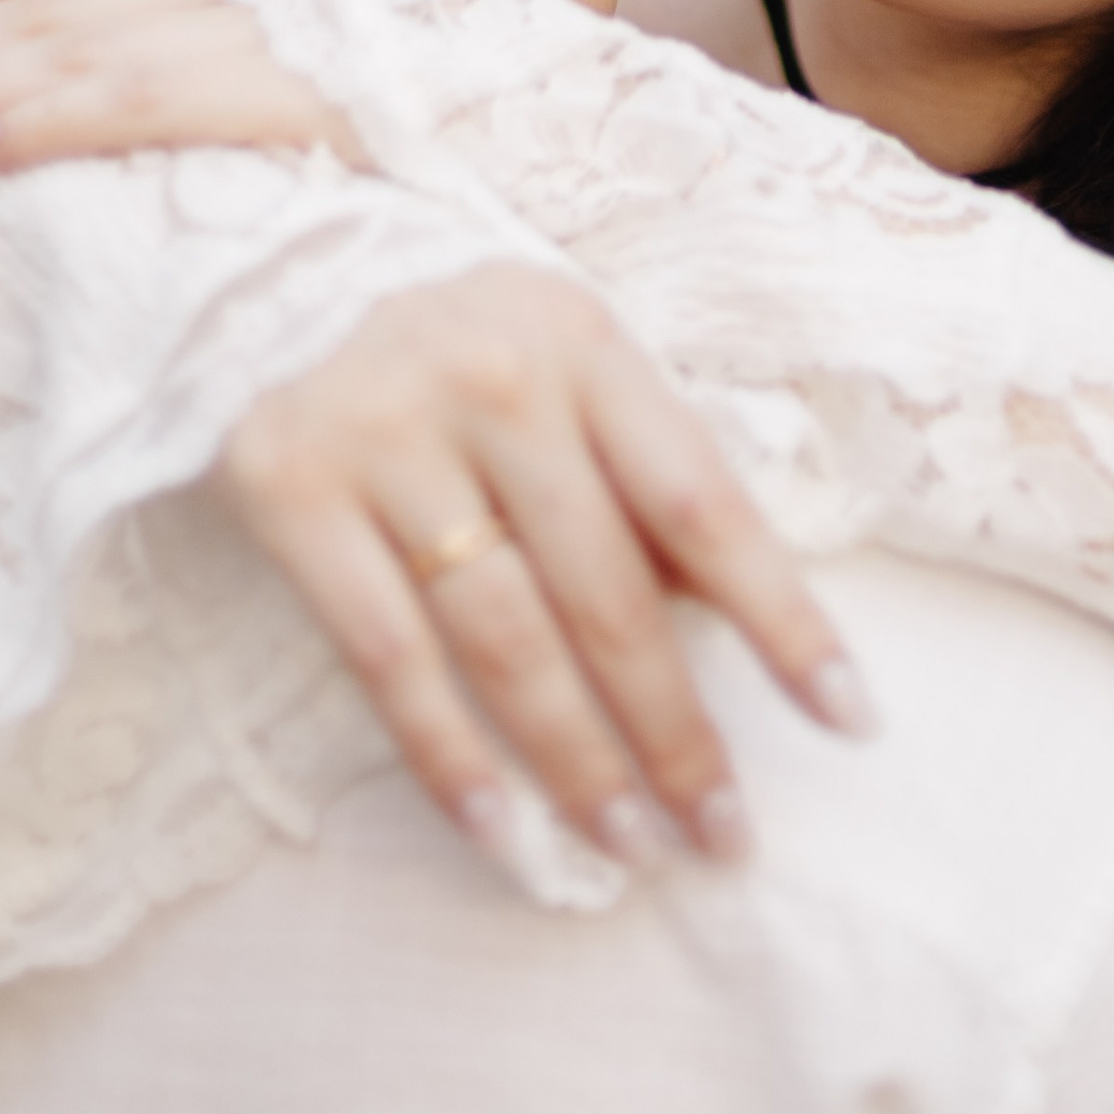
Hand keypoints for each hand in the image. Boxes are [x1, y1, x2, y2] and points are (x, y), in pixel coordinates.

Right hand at [219, 265, 871, 866]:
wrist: (264, 267)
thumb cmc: (458, 337)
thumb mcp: (567, 361)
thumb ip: (639, 470)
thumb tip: (730, 612)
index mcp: (585, 340)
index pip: (703, 502)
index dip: (782, 617)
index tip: (849, 717)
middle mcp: (495, 380)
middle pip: (608, 592)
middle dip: (676, 730)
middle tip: (724, 835)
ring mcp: (388, 435)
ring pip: (506, 637)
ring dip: (577, 762)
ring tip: (630, 847)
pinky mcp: (293, 490)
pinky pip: (387, 655)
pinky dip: (446, 753)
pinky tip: (497, 827)